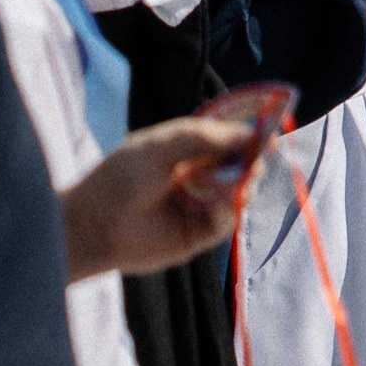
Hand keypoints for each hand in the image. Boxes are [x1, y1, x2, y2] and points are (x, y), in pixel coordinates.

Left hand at [58, 116, 253, 280]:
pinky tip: (216, 205)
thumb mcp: (160, 146)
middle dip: (251, 161)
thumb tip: (247, 135)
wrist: (96, 225)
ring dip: (242, 186)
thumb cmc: (120, 179)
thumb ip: (203, 137)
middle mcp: (196, 174)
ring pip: (237, 193)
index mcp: (185, 148)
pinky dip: (226, 211)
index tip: (269, 132)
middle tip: (257, 159)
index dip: (248, 134)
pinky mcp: (198, 234)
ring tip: (236, 182)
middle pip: (238, 165)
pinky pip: (226, 221)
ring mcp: (199, 204)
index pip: (226, 137)